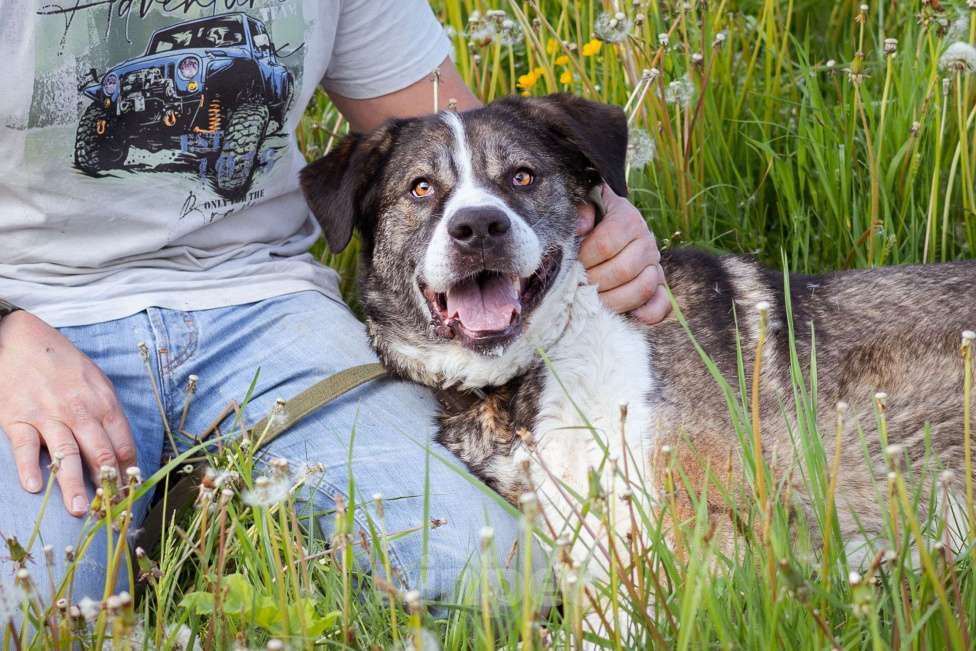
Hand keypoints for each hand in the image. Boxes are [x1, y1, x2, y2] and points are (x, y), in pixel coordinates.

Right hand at [0, 311, 135, 516]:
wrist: (21, 339)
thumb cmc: (62, 363)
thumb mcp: (95, 382)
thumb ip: (107, 414)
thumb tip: (120, 450)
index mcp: (104, 403)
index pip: (123, 445)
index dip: (128, 473)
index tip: (130, 495)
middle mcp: (79, 411)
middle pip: (99, 453)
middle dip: (107, 484)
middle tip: (111, 511)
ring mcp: (48, 415)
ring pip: (65, 454)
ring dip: (72, 485)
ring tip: (80, 510)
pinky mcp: (17, 417)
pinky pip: (26, 446)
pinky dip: (30, 467)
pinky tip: (34, 487)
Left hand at [576, 184, 670, 323]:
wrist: (615, 224)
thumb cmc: (596, 219)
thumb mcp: (587, 206)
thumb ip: (581, 210)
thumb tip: (581, 228)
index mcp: (628, 220)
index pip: (605, 244)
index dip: (585, 258)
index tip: (571, 264)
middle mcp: (647, 243)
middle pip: (623, 270)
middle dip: (594, 283)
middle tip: (577, 286)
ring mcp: (656, 266)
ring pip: (642, 289)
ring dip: (613, 301)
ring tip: (593, 301)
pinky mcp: (659, 286)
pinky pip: (662, 304)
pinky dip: (648, 314)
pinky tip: (629, 315)